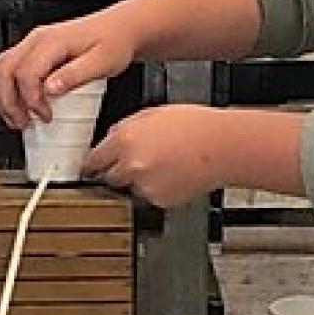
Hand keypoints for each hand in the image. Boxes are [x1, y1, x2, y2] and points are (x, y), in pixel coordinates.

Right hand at [0, 8, 136, 126]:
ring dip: (1, 97)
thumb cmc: (114, 43)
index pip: (26, 72)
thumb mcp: (102, 62)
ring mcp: (31, 44)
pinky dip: (4, 90)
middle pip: (3, 70)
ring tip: (16, 118)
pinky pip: (6, 68)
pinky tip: (17, 105)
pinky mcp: (32, 51)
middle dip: (8, 102)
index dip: (31, 99)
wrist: (119, 29)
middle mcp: (36, 40)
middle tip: (23, 123)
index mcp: (52, 41)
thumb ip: (75, 75)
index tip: (45, 116)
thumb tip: (50, 90)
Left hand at [83, 105, 236, 207]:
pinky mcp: (160, 200)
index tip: (91, 167)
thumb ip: (125, 129)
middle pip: (108, 178)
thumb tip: (110, 140)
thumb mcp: (151, 114)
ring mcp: (145, 185)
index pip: (93, 160)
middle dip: (116, 171)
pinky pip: (149, 196)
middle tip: (133, 163)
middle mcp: (131, 165)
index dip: (93, 164)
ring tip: (162, 164)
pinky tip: (172, 173)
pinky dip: (155, 189)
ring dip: (138, 180)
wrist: (223, 146)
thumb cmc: (194, 126)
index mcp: (125, 139)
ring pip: (129, 188)